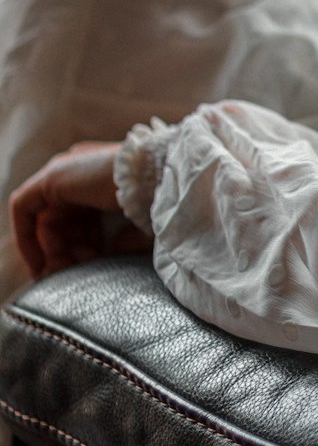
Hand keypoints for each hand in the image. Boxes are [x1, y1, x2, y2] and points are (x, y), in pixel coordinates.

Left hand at [9, 142, 150, 278]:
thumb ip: (127, 236)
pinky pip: (23, 209)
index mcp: (104, 175)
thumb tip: (116, 247)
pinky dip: (27, 238)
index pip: (81, 215)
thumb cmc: (164, 199)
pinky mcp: (51, 177)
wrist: (166, 179)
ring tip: (70, 273)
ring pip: (43, 219)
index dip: (83, 245)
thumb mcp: (144, 224)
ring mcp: (65, 169)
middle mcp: (82, 168)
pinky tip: (41, 264)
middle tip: (76, 276)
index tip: (92, 269)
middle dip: (66, 252)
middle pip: (60, 219)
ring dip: (54, 252)